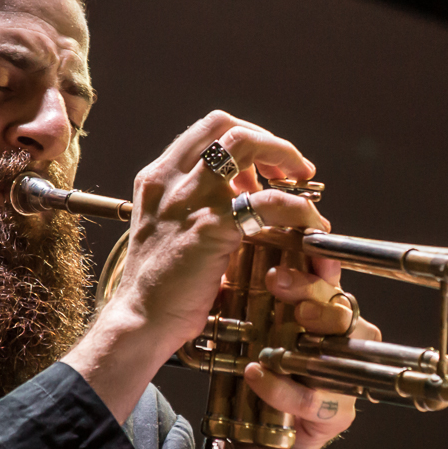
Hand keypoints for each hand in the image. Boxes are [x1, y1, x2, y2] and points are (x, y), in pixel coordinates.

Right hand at [64, 110, 328, 421]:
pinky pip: (267, 202)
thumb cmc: (158, 286)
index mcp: (157, 178)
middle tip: (292, 169)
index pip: (208, 129)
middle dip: (269, 141)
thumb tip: (244, 195)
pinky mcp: (210, 227)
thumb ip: (195, 205)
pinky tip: (307, 224)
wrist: (140, 322)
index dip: (247, 137)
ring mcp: (189, 200)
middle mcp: (169, 180)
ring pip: (246, 146)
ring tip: (304, 184)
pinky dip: (296, 207)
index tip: (266, 164)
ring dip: (284, 157)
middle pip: (228, 127)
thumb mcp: (167, 230)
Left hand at [226, 260, 381, 448]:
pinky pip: (313, 397)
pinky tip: (255, 374)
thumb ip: (248, 290)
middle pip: (339, 305)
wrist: (258, 434)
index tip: (296, 242)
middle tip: (276, 280)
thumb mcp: (251, 324)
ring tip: (276, 328)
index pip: (328, 277)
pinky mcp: (338, 412)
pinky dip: (281, 387)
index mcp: (326, 309)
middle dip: (309, 290)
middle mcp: (343, 338)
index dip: (317, 260)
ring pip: (339, 349)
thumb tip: (227, 247)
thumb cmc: (260, 367)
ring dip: (308, 338)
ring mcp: (345, 374)